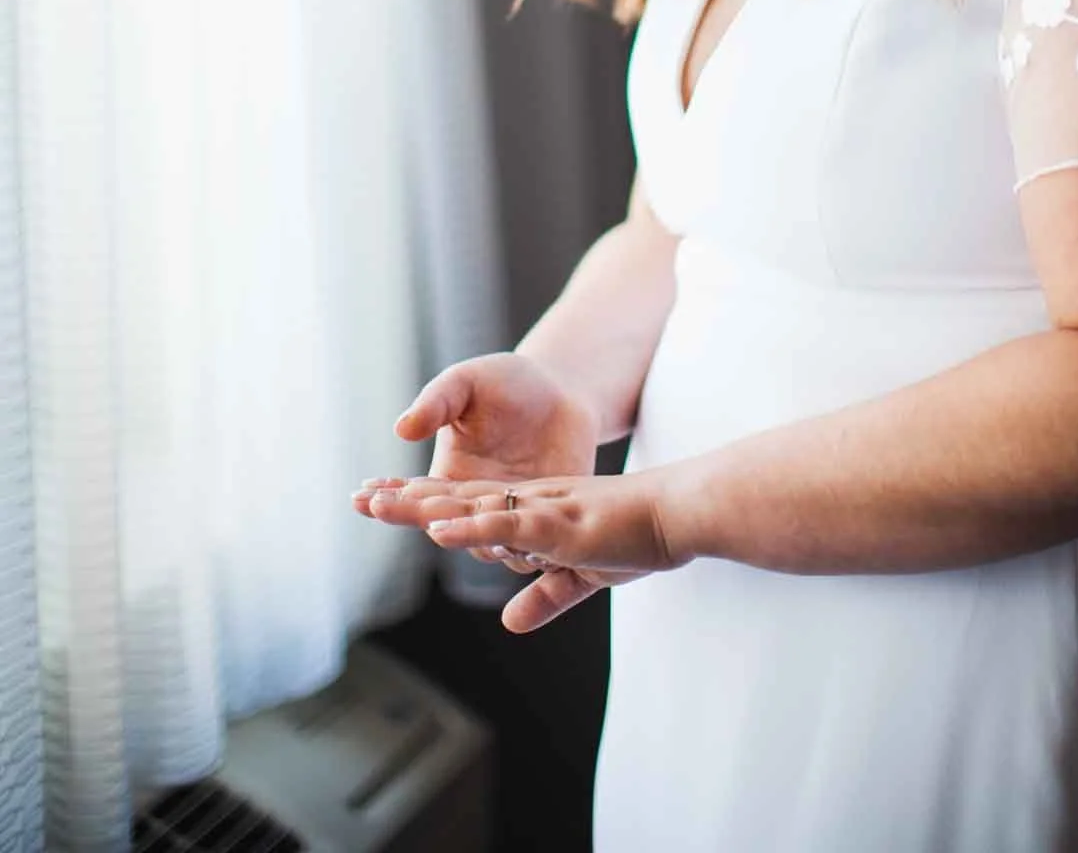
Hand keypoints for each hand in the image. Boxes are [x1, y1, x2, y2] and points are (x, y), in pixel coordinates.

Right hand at [353, 353, 597, 565]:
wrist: (562, 391)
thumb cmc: (506, 382)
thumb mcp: (467, 382)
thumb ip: (437, 403)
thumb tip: (402, 429)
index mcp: (448, 477)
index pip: (412, 497)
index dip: (389, 499)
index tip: (363, 499)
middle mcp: (475, 506)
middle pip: (446, 529)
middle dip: (430, 527)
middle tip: (412, 521)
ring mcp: (512, 516)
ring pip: (491, 547)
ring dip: (482, 544)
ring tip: (471, 536)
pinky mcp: (550, 520)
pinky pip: (541, 546)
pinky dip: (535, 551)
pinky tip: (534, 549)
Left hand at [362, 470, 690, 632]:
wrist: (677, 513)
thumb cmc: (636, 537)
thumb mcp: (582, 575)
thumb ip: (545, 596)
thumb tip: (510, 622)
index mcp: (531, 510)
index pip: (467, 507)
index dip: (426, 506)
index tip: (385, 502)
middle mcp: (528, 502)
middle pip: (456, 500)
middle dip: (407, 500)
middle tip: (360, 497)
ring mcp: (541, 509)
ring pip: (471, 506)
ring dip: (425, 507)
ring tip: (380, 504)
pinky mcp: (560, 523)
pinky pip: (507, 523)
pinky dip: (472, 528)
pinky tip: (441, 529)